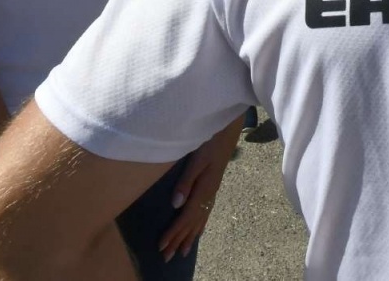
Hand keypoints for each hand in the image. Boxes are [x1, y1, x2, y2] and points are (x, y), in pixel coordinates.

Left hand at [158, 117, 242, 260]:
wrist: (228, 130)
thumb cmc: (211, 140)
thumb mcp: (197, 159)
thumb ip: (186, 181)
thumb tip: (176, 205)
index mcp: (204, 189)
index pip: (186, 217)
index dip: (173, 232)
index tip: (161, 246)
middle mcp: (209, 194)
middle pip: (192, 222)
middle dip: (179, 240)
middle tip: (167, 257)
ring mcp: (213, 191)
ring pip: (200, 220)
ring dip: (189, 236)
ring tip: (183, 252)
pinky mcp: (213, 187)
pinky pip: (206, 213)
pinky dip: (200, 225)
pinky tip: (198, 230)